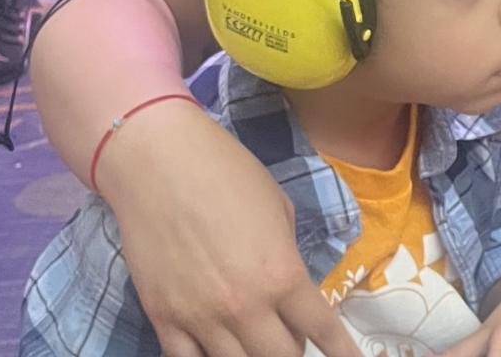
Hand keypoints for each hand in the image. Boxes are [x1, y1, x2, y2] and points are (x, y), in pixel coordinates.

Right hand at [98, 105, 362, 356]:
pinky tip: (217, 353)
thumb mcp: (278, 209)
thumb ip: (286, 256)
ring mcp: (201, 317)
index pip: (321, 330)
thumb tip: (288, 284)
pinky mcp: (162, 318)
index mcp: (282, 274)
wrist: (158, 163)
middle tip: (294, 338)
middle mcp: (245, 306)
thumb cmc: (227, 173)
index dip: (341, 352)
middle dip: (294, 351)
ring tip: (258, 342)